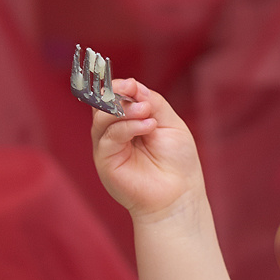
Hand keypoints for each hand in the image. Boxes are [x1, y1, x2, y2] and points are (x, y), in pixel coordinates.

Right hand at [91, 79, 204, 221]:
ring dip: (124, 110)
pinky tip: (148, 126)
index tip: (131, 84)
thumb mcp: (171, 123)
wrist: (179, 195)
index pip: (114, 97)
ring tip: (147, 113)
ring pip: (101, 118)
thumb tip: (132, 84)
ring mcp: (108, 147)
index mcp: (129, 121)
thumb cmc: (178, 162)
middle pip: (102, 104)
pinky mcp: (105, 162)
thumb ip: (153, 102)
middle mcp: (114, 133)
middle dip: (118, 95)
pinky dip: (127, 127)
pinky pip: (108, 138)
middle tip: (138, 96)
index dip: (119, 87)